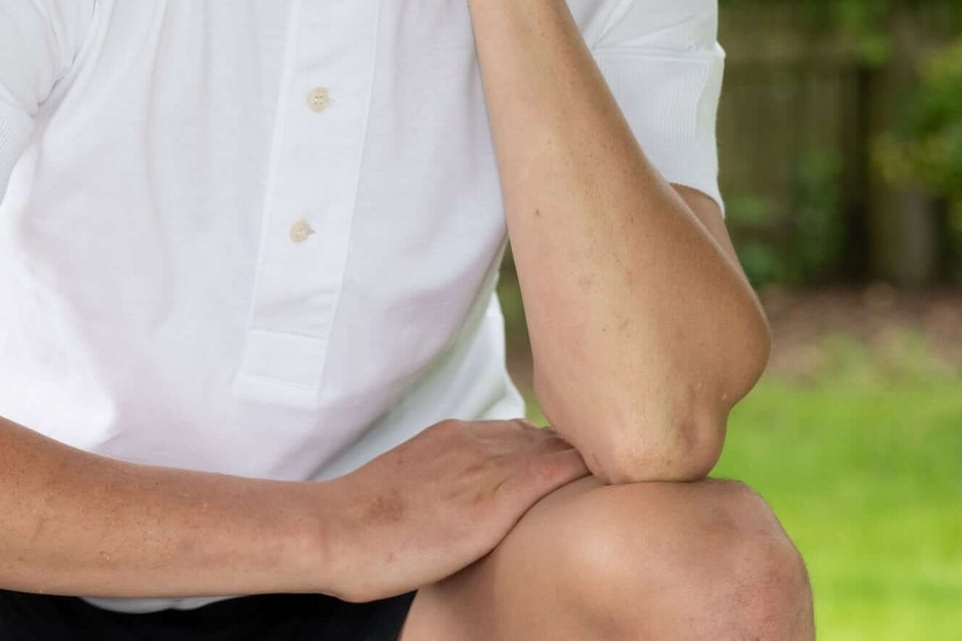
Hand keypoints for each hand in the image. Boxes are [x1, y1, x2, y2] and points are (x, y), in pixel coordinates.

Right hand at [317, 418, 590, 604]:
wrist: (336, 529)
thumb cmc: (361, 526)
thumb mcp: (408, 493)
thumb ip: (440, 490)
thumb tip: (454, 514)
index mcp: (452, 437)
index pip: (518, 433)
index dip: (550, 447)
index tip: (577, 460)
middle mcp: (472, 440)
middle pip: (541, 434)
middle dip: (576, 445)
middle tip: (614, 458)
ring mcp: (483, 465)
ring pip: (553, 446)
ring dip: (585, 454)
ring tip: (625, 464)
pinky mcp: (493, 498)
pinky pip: (553, 472)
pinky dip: (584, 470)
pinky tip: (616, 476)